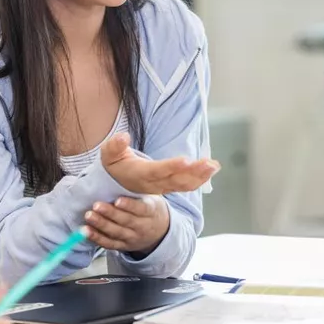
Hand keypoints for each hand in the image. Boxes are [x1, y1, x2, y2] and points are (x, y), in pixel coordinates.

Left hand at [85, 195, 169, 254]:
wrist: (159, 231)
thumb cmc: (150, 208)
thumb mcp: (152, 197)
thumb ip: (139, 189)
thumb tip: (124, 172)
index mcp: (151, 212)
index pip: (141, 209)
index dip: (129, 205)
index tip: (117, 200)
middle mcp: (142, 226)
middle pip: (126, 221)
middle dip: (110, 213)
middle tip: (96, 205)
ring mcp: (132, 237)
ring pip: (116, 232)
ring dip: (101, 224)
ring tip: (89, 216)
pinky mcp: (123, 246)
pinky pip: (109, 243)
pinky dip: (96, 237)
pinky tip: (86, 231)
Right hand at [101, 133, 219, 194]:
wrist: (117, 183)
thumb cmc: (115, 165)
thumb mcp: (109, 154)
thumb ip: (115, 145)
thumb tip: (123, 136)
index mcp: (140, 174)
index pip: (158, 171)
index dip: (172, 167)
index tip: (186, 161)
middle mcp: (154, 183)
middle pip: (176, 179)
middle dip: (194, 172)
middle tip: (210, 164)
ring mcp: (163, 187)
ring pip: (184, 184)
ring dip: (201, 176)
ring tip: (214, 166)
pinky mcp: (169, 186)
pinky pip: (186, 185)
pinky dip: (200, 179)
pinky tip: (212, 169)